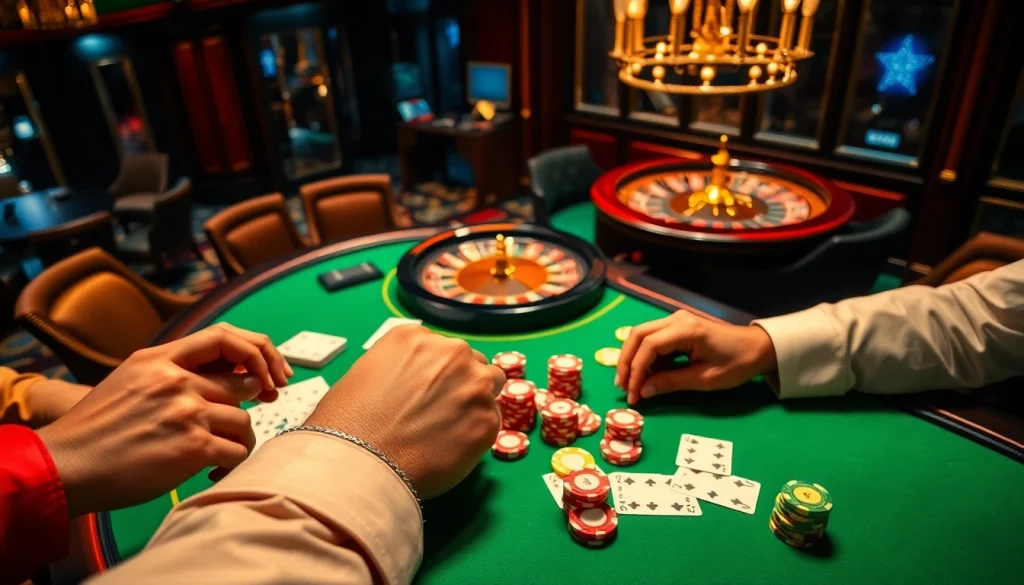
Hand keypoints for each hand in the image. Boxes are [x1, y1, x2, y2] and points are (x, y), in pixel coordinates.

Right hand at [36, 323, 292, 516]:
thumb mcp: (131, 381)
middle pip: (241, 385)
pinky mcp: (192, 447)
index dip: (258, 351)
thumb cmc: (97, 430)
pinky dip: (230, 464)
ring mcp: (186, 413)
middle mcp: (176, 381)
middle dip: (245, 407)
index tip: (271, 373)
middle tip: (235, 426)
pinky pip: (237, 451)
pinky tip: (211, 472)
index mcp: (160, 359)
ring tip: (214, 455)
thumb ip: (173, 373)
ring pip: (243, 421)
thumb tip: (233, 377)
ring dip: (236, 441)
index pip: (225, 336)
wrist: (65, 466)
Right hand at [305, 325, 503, 498]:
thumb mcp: (366, 372)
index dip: (436, 372)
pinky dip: (476, 433)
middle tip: (439, 413)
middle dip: (460, 384)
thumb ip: (400, 368)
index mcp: (416, 337)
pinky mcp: (488, 419)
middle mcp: (451, 351)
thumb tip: (417, 382)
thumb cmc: (348, 423)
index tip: (426, 393)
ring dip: (476, 402)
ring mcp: (474, 384)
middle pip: (471, 362)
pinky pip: (492, 421)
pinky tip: (451, 448)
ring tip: (449, 430)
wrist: (359, 462)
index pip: (441, 348)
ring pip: (490, 386)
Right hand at [615, 310, 776, 404]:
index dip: (636, 370)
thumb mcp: (705, 379)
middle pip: (638, 335)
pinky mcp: (678, 327)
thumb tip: (643, 391)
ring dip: (634, 359)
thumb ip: (672, 383)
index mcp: (686, 330)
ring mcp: (677, 320)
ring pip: (642, 335)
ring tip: (632, 385)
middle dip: (626, 362)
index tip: (633, 393)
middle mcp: (677, 319)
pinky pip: (653, 339)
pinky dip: (646, 357)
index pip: (649, 346)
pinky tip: (648, 376)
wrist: (758, 348)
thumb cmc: (737, 364)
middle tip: (622, 387)